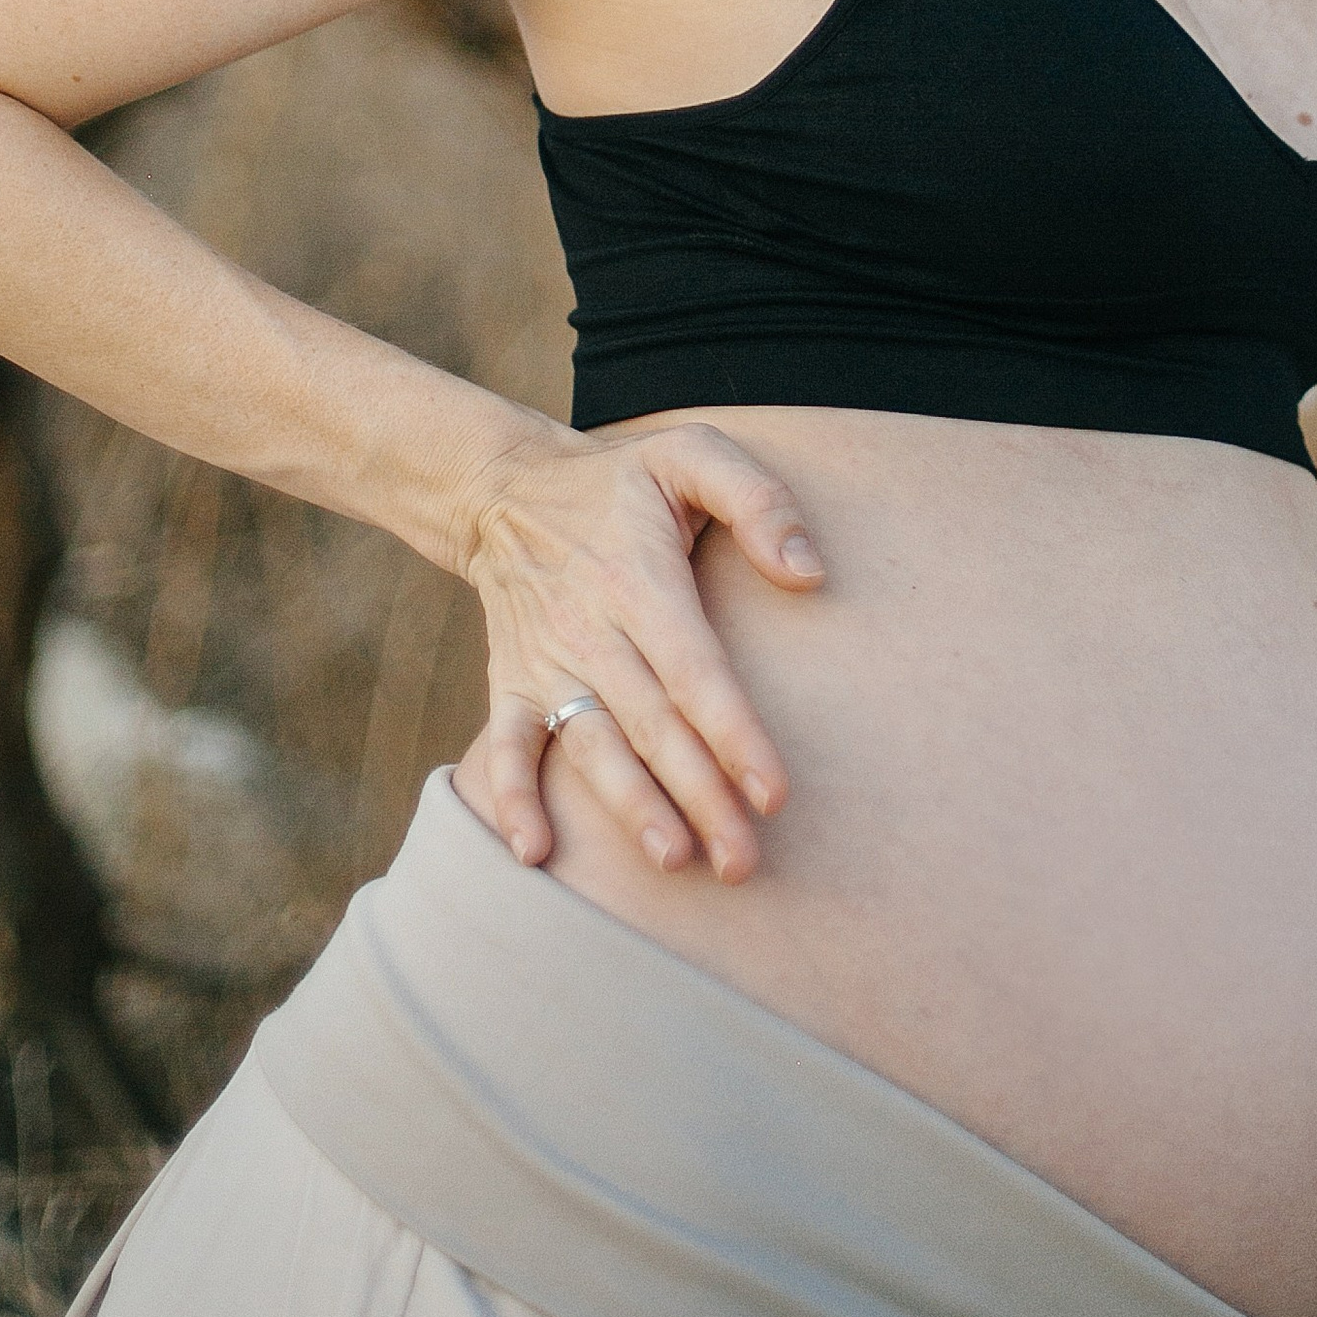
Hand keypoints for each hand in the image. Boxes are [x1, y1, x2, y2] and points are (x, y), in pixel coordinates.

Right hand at [455, 417, 823, 881]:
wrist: (505, 487)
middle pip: (654, 725)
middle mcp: (590, 628)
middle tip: (744, 862)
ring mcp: (546, 661)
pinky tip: (534, 853)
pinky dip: (512, 798)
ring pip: (592, 745)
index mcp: (640, 578)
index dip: (734, 734)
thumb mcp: (693, 453)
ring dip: (631, 807)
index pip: (695, 670)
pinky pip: (507, 745)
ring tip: (675, 860)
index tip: (773, 795)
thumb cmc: (622, 480)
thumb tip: (810, 571)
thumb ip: (758, 500)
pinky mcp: (511, 681)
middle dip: (701, 797)